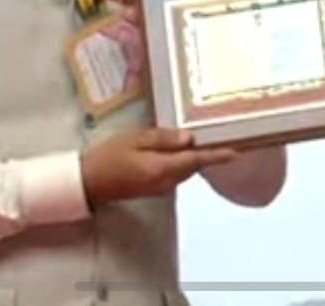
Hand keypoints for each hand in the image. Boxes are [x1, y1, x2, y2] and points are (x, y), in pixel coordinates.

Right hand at [80, 127, 236, 207]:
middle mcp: (166, 182)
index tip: (236, 152)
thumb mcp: (134, 140)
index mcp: (162, 169)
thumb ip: (163, 139)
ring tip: (205, 138)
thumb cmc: (108, 157)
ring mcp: (161, 188)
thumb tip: (190, 138)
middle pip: (193, 165)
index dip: (217, 156)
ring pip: (186, 170)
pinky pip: (176, 174)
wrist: (88, 183)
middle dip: (208, 153)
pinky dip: (183, 163)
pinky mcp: (155, 189)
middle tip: (222, 135)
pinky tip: (181, 150)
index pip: (196, 161)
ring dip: (195, 158)